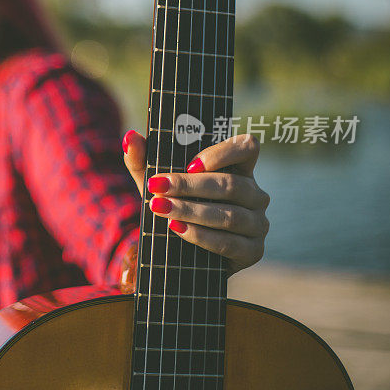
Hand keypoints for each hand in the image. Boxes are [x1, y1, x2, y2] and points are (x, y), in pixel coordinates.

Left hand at [122, 130, 269, 275]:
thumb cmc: (172, 204)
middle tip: (158, 186)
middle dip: (190, 186)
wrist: (175, 249)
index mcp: (238, 168)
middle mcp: (254, 193)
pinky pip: (230, 243)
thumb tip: (130, 137)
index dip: (225, 153)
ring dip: (192, 211)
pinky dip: (201, 236)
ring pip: (230, 215)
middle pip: (231, 184)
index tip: (191, 163)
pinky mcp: (252, 251)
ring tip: (161, 208)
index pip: (247, 147)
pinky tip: (178, 229)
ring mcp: (258, 223)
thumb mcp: (154, 182)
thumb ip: (141, 159)